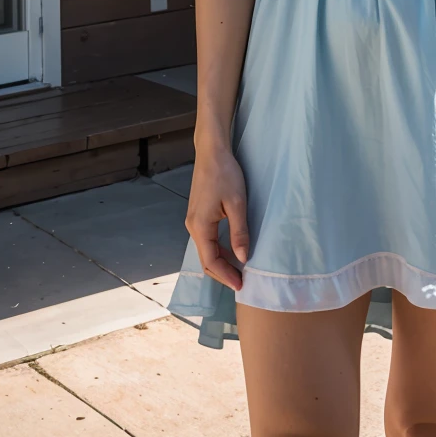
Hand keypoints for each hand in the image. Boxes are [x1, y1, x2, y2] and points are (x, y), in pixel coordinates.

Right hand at [185, 147, 249, 291]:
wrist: (211, 151)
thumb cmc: (225, 174)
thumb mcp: (237, 203)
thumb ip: (239, 232)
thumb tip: (243, 258)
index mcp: (200, 226)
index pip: (210, 261)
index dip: (226, 275)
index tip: (241, 285)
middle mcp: (192, 226)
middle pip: (206, 259)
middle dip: (223, 273)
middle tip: (242, 281)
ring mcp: (194, 220)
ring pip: (206, 249)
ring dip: (222, 261)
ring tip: (239, 269)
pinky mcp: (198, 214)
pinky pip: (207, 239)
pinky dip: (219, 249)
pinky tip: (232, 250)